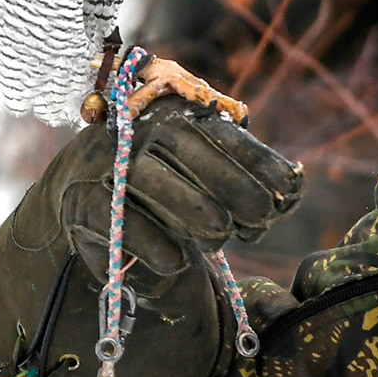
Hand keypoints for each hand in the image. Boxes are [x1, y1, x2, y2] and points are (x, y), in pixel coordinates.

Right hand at [0, 91, 302, 376]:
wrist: (83, 198)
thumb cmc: (160, 188)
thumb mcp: (202, 180)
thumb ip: (245, 180)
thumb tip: (295, 185)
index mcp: (172, 116)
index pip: (219, 131)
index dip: (257, 160)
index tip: (289, 190)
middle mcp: (136, 131)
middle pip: (186, 147)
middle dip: (231, 183)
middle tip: (260, 218)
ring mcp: (105, 164)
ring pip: (149, 177)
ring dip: (191, 207)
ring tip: (221, 233)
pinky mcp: (82, 202)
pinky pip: (117, 219)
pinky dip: (150, 242)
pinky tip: (177, 261)